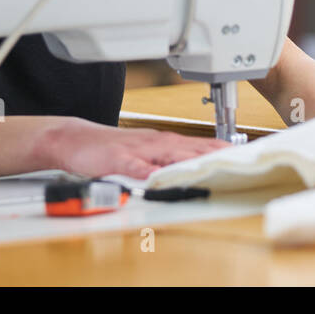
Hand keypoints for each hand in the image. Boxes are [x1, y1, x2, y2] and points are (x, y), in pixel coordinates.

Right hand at [42, 119, 228, 179]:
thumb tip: (193, 165)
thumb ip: (166, 158)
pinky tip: (154, 175)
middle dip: (210, 151)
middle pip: (187, 147)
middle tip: (234, 157)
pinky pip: (132, 165)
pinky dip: (144, 169)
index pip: (196, 144)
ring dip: (186, 158)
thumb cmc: (110, 148)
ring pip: (165, 153)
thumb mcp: (143, 152)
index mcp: (161, 142)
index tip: (240, 152)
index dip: (217, 148)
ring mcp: (135, 150)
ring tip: (206, 163)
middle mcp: (153, 143)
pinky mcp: (116, 159)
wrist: (75, 138)